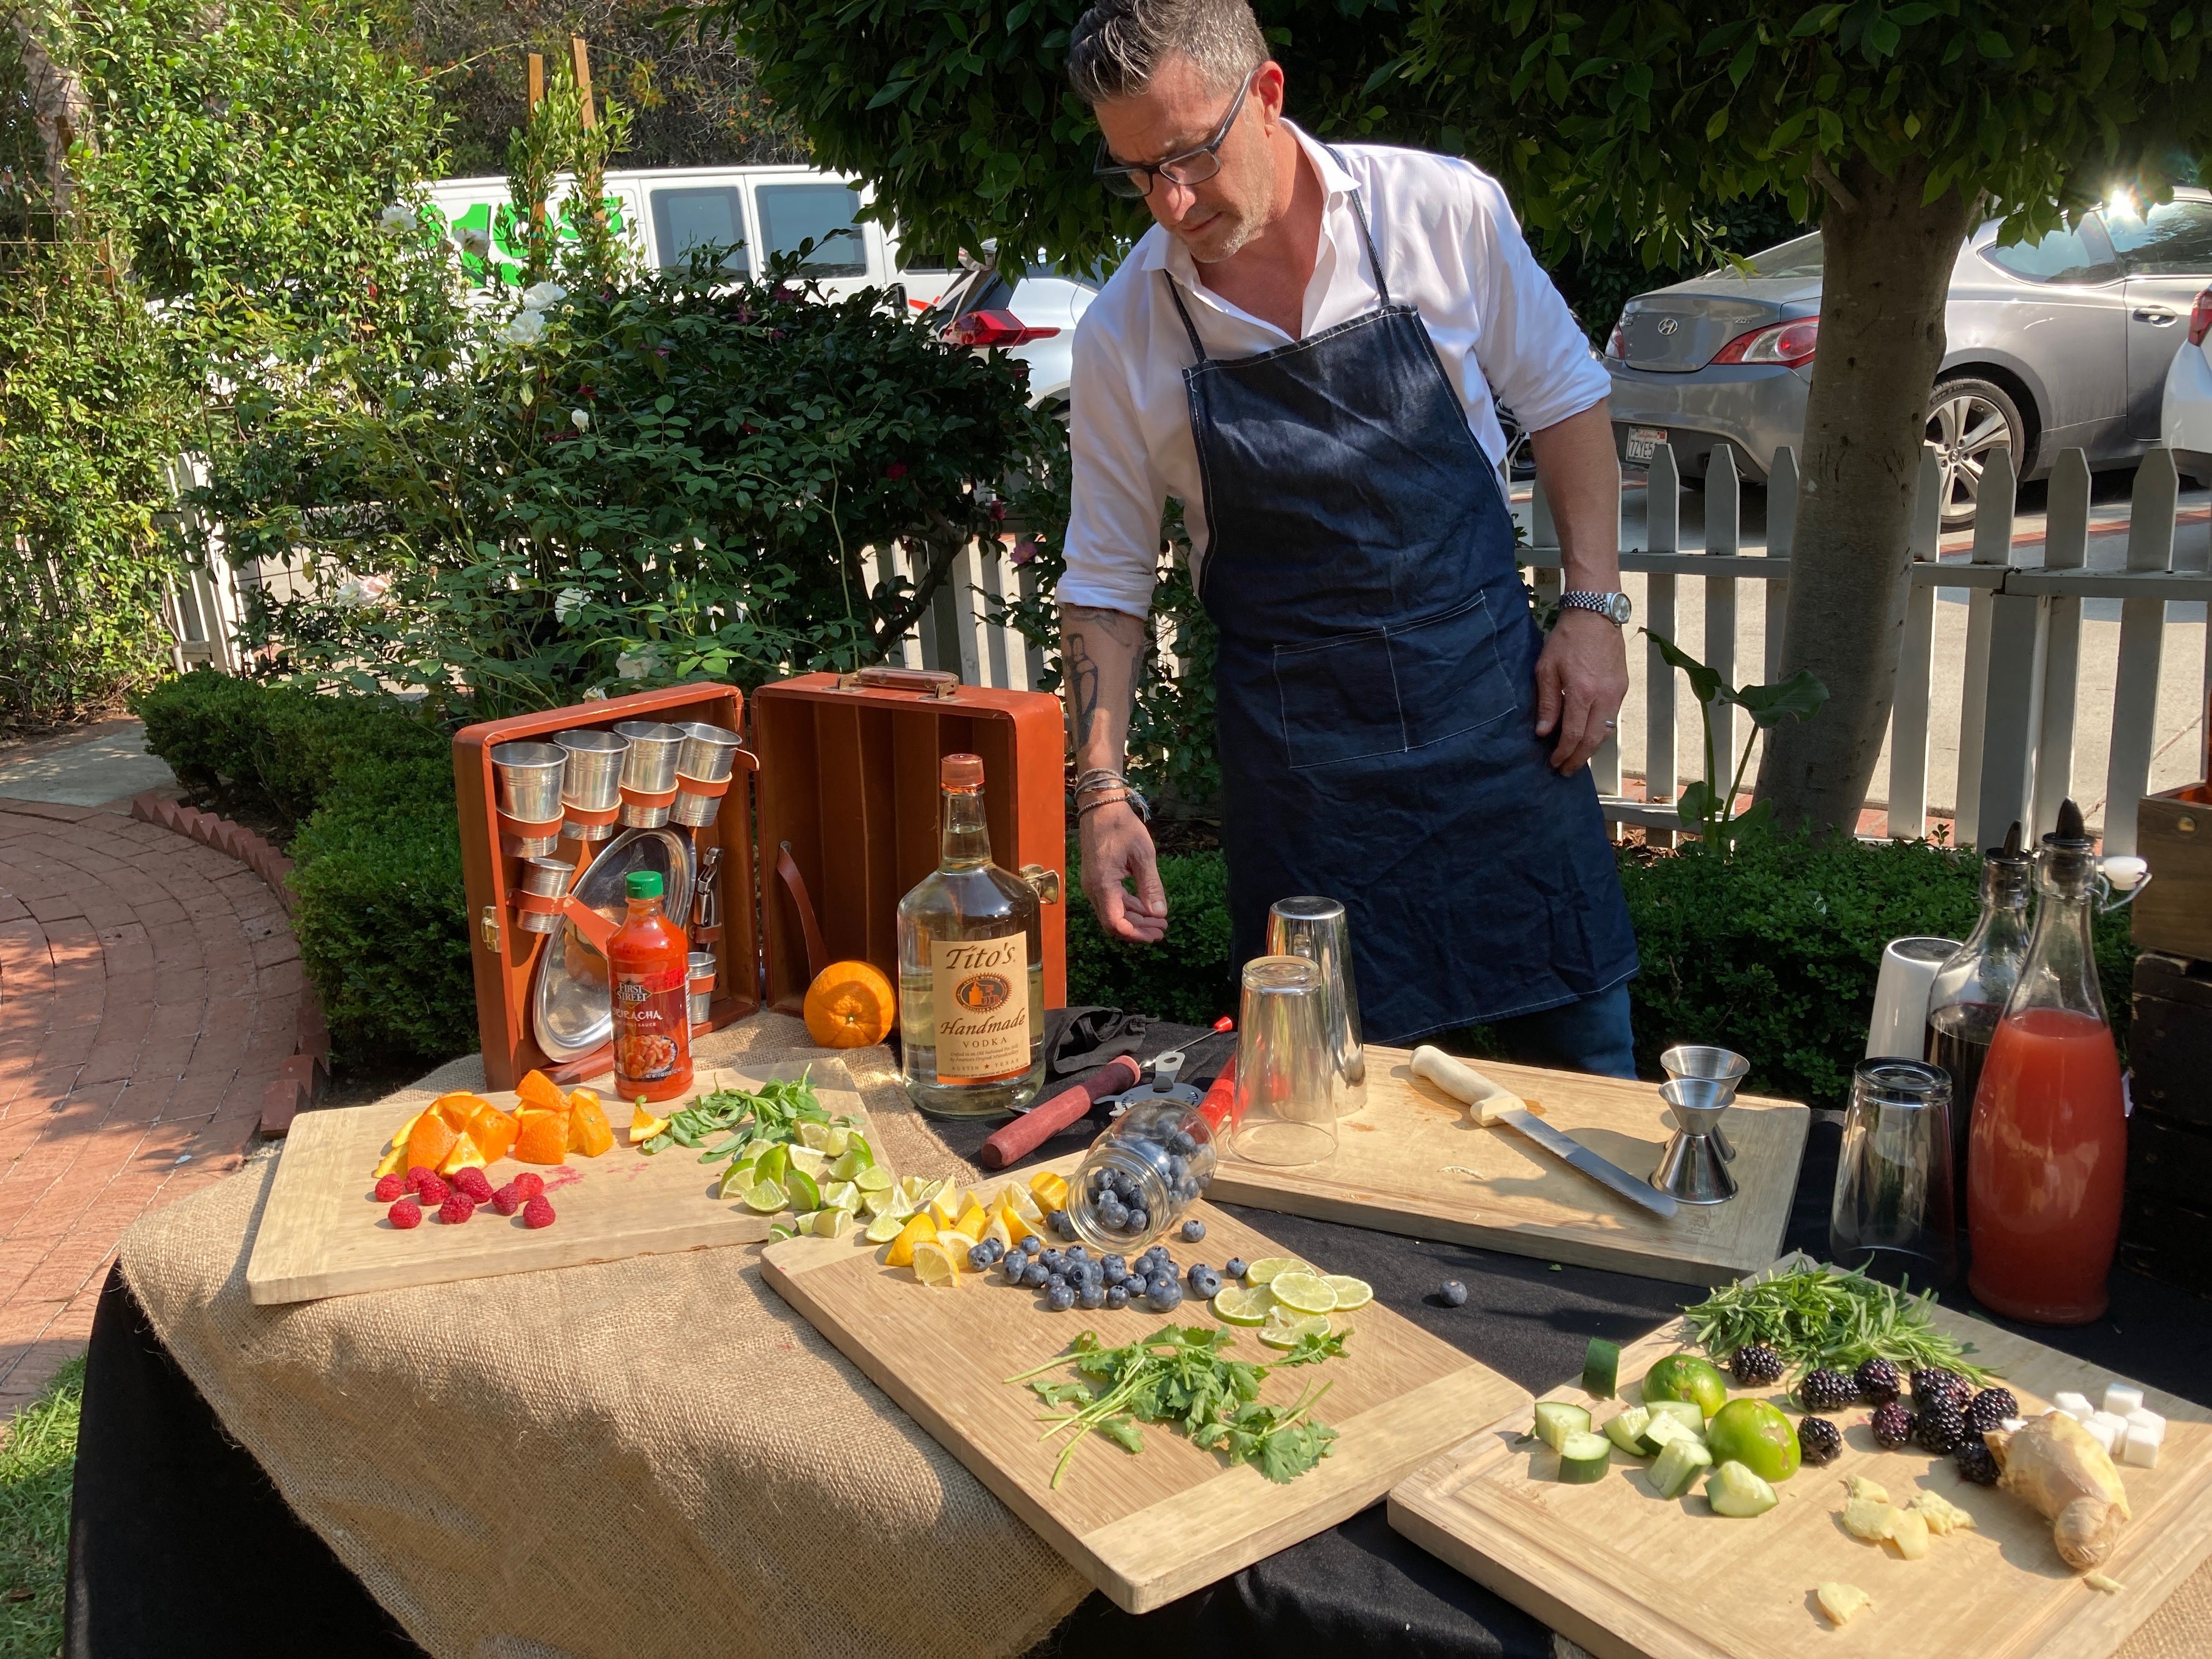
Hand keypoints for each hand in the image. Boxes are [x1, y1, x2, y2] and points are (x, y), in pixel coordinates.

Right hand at [1079, 801, 1168, 943]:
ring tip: (1159, 921)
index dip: (1136, 934)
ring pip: (1113, 913)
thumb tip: (1159, 913)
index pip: (1116, 923)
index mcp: (1103, 884)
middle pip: (1114, 923)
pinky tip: (1146, 907)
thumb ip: (1151, 886)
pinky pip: (1111, 901)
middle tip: (1162, 930)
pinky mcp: (1096, 879)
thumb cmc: (1122, 826)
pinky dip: (1129, 907)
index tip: (1156, 933)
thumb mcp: (1143, 855)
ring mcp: (1093, 884)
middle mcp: (1094, 889)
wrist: (1100, 807)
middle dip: (1138, 930)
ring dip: (1135, 919)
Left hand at [1534, 609, 1627, 773]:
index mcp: (1582, 692)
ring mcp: (1617, 693)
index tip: (1554, 762)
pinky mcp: (1622, 687)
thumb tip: (1544, 732)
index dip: (1564, 753)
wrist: (1595, 615)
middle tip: (1565, 770)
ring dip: (1591, 749)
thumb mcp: (1546, 669)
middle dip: (1578, 759)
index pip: (1574, 734)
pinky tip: (1587, 736)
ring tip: (1575, 757)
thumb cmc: (1567, 639)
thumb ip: (1547, 702)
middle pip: (1594, 740)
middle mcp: (1604, 696)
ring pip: (1606, 732)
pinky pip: (1611, 718)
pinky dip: (1599, 732)